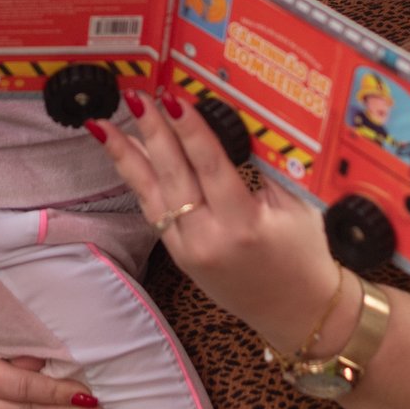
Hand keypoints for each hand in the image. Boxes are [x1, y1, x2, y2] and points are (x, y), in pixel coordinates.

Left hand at [97, 95, 353, 358]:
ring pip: (151, 194)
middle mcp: (208, 239)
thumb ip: (268, 165)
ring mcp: (187, 251)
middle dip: (152, 132)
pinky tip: (126, 153)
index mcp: (244, 225)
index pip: (211, 167)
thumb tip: (239, 119)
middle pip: (173, 176)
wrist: (295, 313)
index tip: (174, 98)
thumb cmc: (304, 255)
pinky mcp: (178, 256)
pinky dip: (137, 179)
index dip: (190, 130)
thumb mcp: (297, 206)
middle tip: (137, 96)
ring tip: (105, 124)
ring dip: (127, 155)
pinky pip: (152, 211)